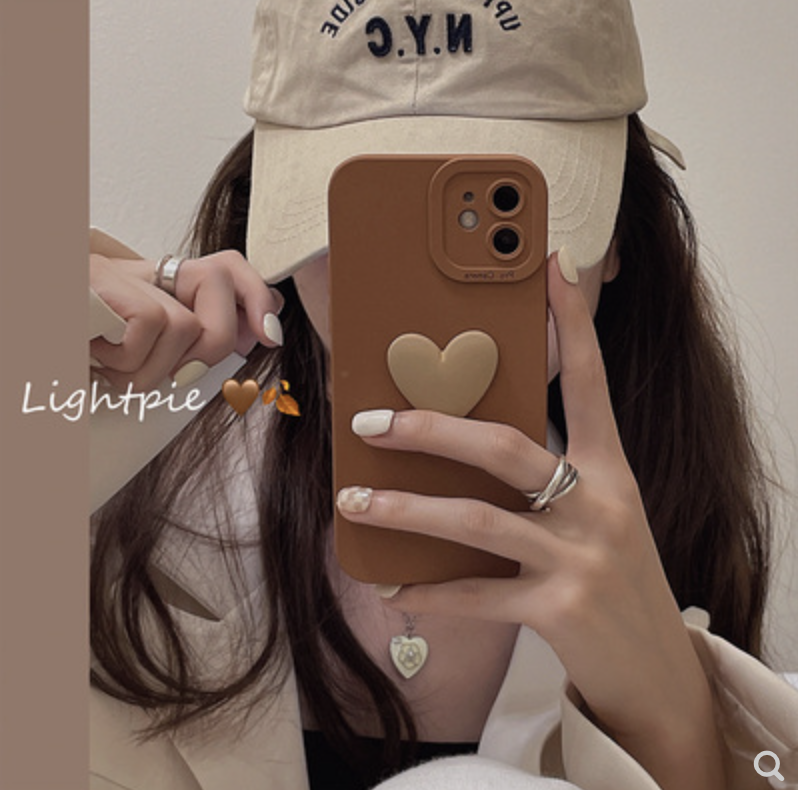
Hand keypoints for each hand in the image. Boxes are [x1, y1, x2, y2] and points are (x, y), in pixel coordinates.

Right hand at [90, 250, 283, 390]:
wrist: (29, 349)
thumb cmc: (77, 368)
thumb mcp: (143, 365)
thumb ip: (195, 347)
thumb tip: (259, 334)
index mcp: (152, 289)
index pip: (224, 267)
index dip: (255, 293)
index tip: (269, 333)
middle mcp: (136, 272)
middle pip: (218, 284)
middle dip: (216, 341)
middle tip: (170, 374)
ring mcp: (113, 273)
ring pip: (183, 323)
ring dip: (150, 370)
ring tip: (110, 372)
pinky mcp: (96, 281)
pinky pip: (151, 326)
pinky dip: (128, 361)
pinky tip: (94, 359)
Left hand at [336, 253, 724, 788]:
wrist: (655, 665)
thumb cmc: (615, 575)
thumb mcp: (597, 513)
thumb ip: (547, 478)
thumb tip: (465, 447)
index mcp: (610, 469)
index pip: (590, 380)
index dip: (572, 322)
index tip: (550, 266)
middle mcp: (599, 503)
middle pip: (506, 447)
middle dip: (432, 429)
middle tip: (370, 423)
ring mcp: (579, 558)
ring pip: (478, 521)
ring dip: (407, 513)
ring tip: (354, 505)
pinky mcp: (558, 610)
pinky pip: (477, 595)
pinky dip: (429, 593)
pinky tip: (391, 588)